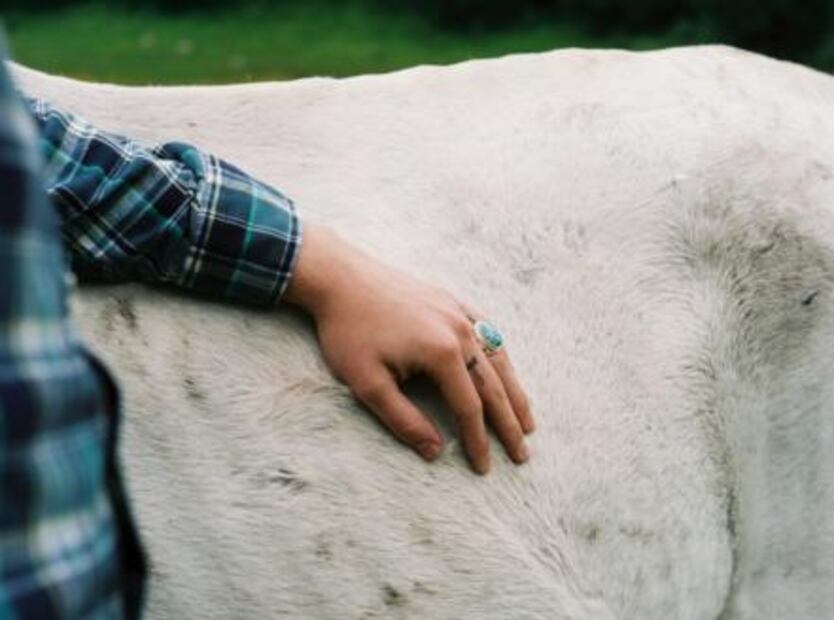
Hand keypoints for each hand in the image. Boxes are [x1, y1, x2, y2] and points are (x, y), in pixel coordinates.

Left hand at [284, 222, 533, 473]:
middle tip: (523, 454)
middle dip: (510, 423)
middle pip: (494, 385)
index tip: (485, 468)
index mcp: (442, 353)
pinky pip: (487, 331)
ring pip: (498, 358)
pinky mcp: (452, 300)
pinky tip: (506, 370)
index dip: (479, 441)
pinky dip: (502, 357)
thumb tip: (434, 452)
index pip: (469, 408)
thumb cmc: (349, 330)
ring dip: (515, 392)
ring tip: (528, 420)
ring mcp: (459, 312)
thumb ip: (403, 420)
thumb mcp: (367, 383)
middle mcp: (460, 331)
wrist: (340, 276)